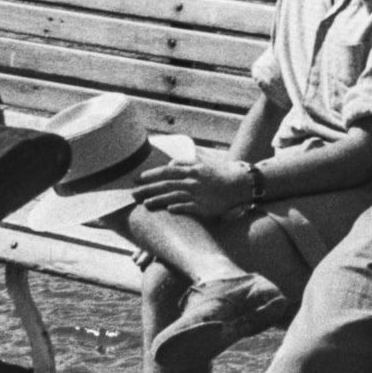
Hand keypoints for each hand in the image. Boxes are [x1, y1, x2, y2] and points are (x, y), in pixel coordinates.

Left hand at [129, 151, 248, 219]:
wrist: (239, 184)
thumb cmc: (220, 173)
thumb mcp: (203, 163)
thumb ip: (186, 162)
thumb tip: (171, 162)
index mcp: (192, 169)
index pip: (168, 170)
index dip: (152, 174)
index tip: (138, 177)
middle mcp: (193, 180)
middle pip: (166, 183)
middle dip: (148, 188)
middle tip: (132, 193)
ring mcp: (198, 194)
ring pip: (174, 195)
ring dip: (158, 199)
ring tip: (144, 204)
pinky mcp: (204, 206)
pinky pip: (189, 207)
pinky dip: (179, 207)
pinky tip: (168, 210)